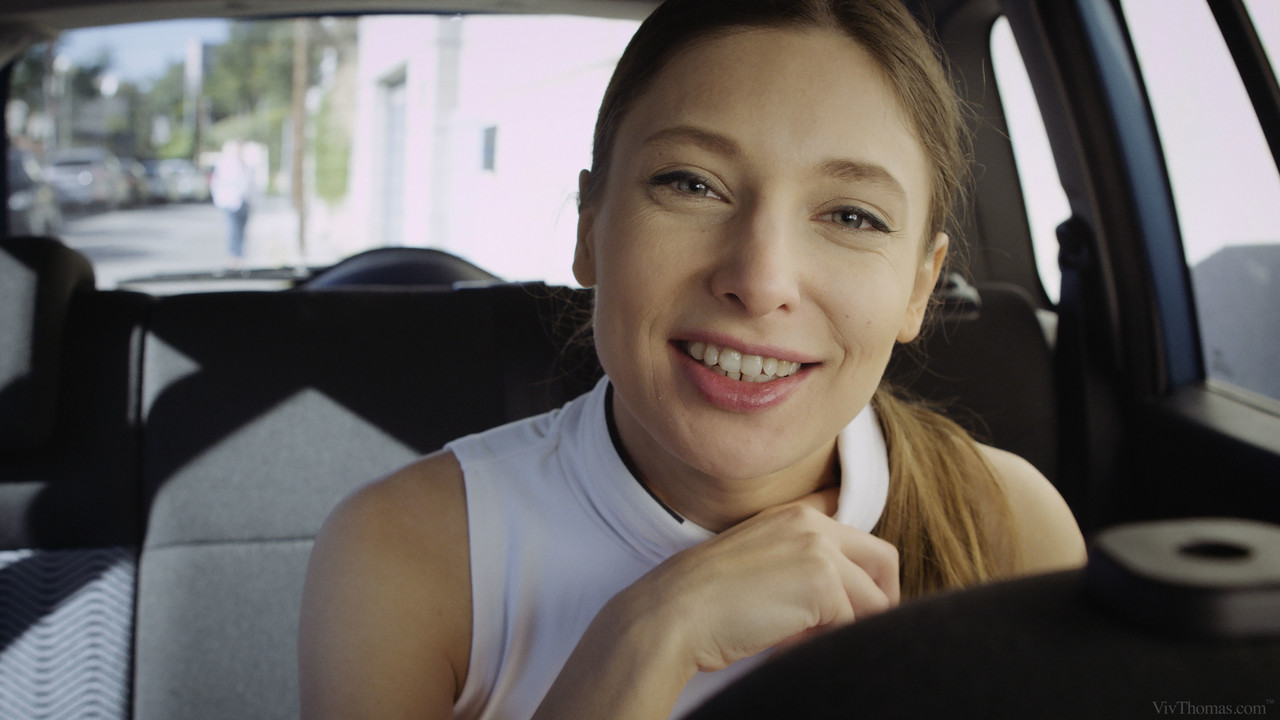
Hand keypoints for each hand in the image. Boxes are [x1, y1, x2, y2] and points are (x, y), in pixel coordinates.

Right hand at [614, 488, 899, 674]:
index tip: (856, 596)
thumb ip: (798, 563)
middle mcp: (813, 525)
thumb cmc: (705, 600)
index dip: (861, 568)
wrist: (673, 613)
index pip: (853, 526)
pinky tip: (791, 647)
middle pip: (884, 560)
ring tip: (810, 641)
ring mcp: (820, 552)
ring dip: (852, 627)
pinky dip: (827, 644)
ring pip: (875, 600)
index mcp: (795, 515)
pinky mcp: (823, 586)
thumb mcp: (757, 562)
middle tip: (857, 628)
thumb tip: (841, 601)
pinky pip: (852, 625)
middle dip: (881, 598)